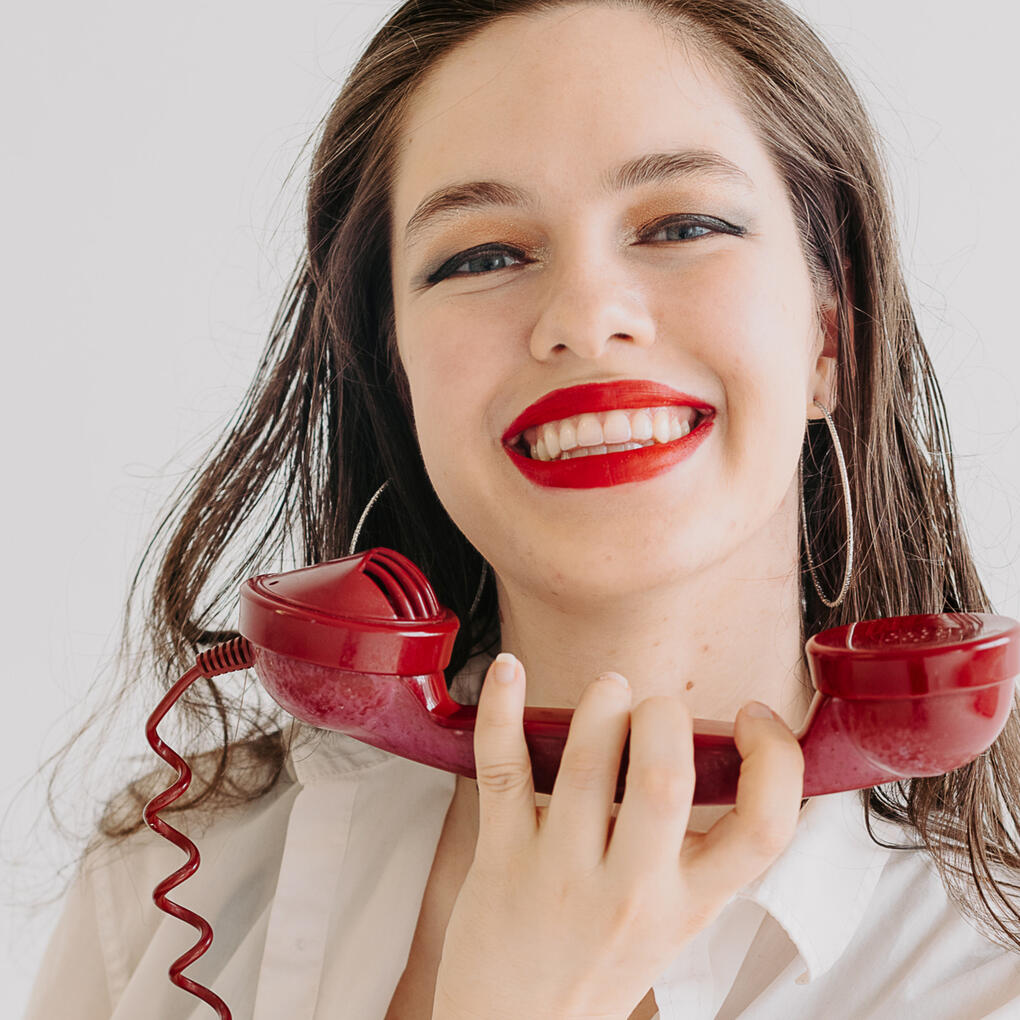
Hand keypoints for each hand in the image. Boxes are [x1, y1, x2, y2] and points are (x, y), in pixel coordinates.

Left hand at [431, 653, 804, 1019]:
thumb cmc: (598, 965)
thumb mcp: (672, 922)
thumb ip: (693, 850)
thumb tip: (706, 750)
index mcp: (689, 903)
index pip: (765, 827)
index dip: (776, 757)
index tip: (752, 717)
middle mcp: (631, 889)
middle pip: (665, 778)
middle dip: (664, 716)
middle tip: (654, 708)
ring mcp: (561, 871)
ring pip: (586, 761)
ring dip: (601, 703)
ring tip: (608, 690)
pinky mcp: (503, 854)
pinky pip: (503, 765)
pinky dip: (501, 706)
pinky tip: (507, 670)